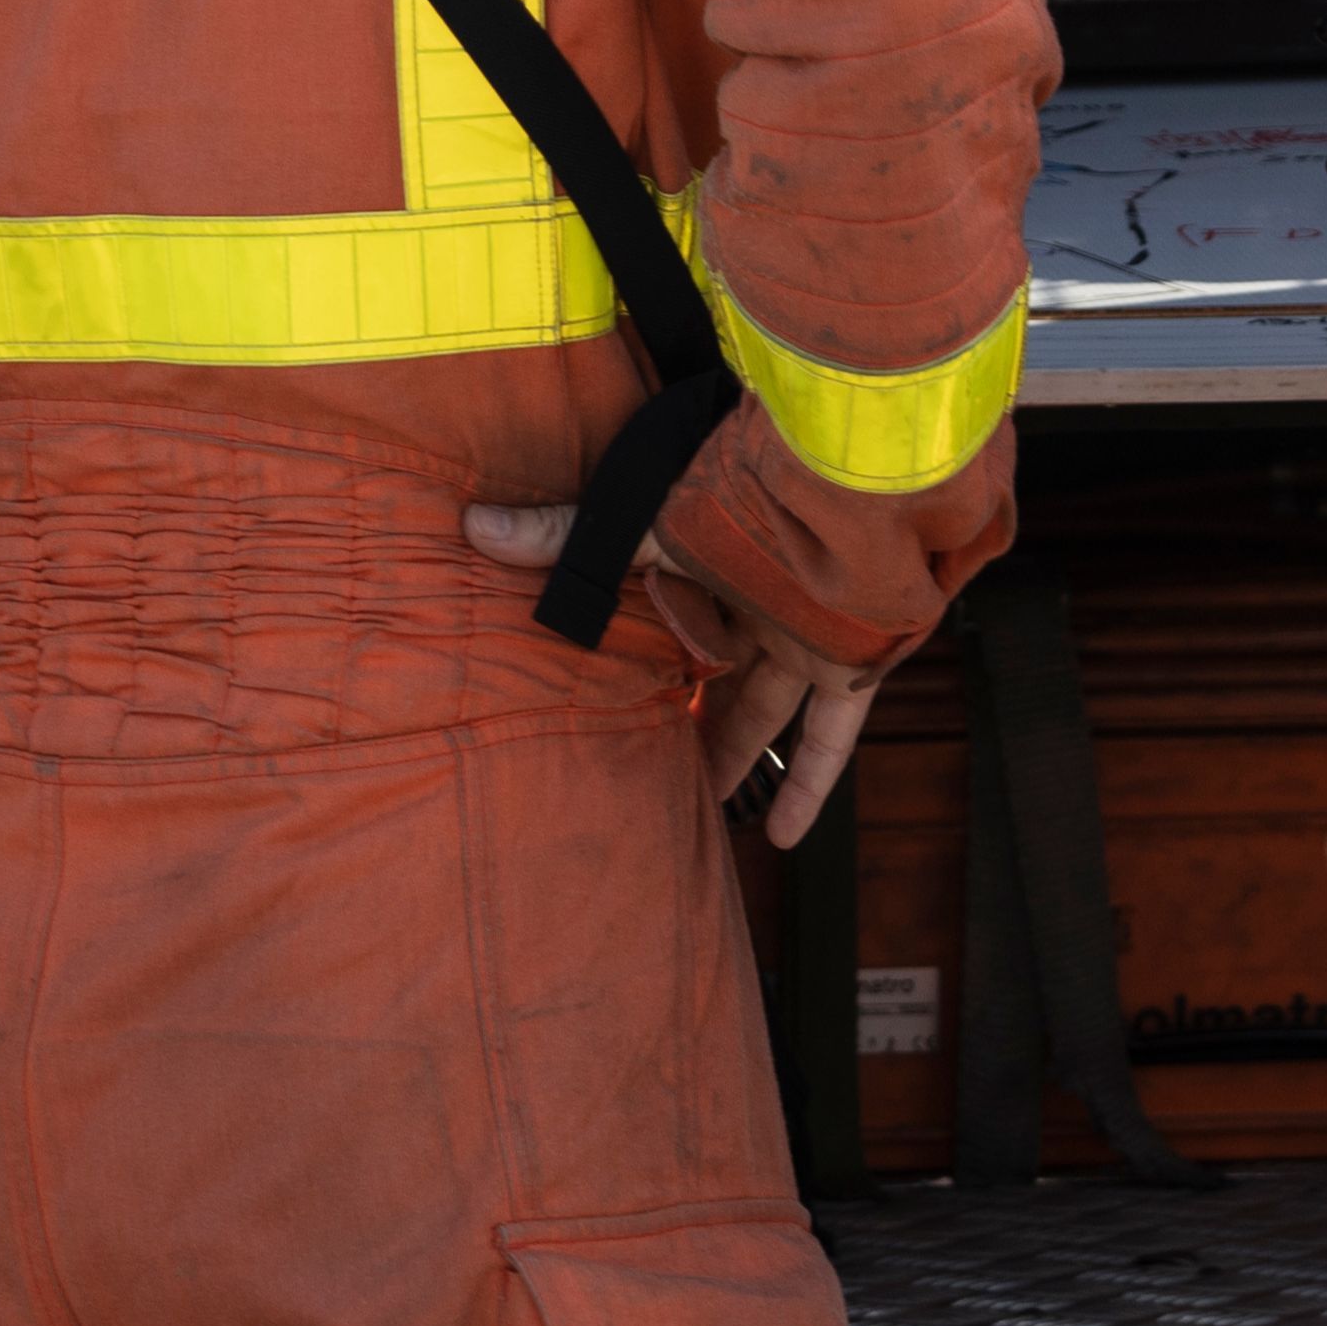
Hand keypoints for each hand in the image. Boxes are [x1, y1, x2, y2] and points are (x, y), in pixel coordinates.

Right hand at [467, 502, 886, 848]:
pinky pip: (832, 738)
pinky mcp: (853, 664)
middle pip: (722, 673)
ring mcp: (810, 633)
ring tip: (708, 810)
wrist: (842, 487)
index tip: (609, 698)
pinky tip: (783, 838)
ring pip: (770, 709)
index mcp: (710, 561)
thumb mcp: (643, 521)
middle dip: (695, 718)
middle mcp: (760, 600)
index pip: (674, 618)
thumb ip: (564, 534)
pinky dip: (811, 784)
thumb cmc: (741, 491)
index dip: (646, 657)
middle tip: (654, 764)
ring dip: (741, 757)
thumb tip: (473, 527)